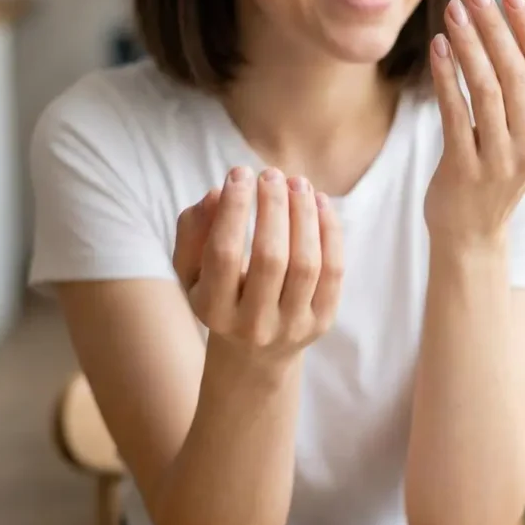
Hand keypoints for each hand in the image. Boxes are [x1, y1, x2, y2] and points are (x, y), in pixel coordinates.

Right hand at [172, 168, 342, 368]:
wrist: (253, 352)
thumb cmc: (218, 292)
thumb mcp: (191, 267)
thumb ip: (193, 229)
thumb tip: (216, 193)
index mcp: (213, 310)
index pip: (223, 252)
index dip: (234, 208)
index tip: (239, 173)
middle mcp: (253, 324)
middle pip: (270, 257)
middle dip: (273, 207)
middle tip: (271, 173)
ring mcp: (292, 326)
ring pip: (306, 263)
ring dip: (304, 214)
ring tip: (297, 182)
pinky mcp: (322, 321)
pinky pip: (333, 270)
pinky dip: (329, 230)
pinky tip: (318, 201)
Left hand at [424, 0, 524, 245]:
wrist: (470, 234)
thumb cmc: (499, 174)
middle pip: (516, 73)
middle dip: (495, 27)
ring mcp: (499, 161)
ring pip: (486, 89)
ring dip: (469, 45)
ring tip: (452, 12)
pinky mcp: (464, 170)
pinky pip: (455, 114)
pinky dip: (446, 77)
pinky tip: (438, 48)